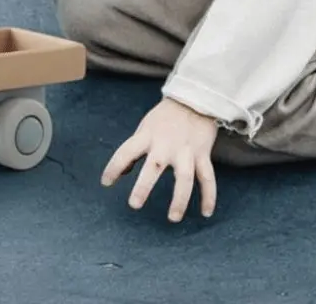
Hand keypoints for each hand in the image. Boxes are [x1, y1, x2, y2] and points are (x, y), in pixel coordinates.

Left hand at [102, 97, 218, 221]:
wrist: (194, 98)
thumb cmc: (165, 117)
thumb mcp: (145, 128)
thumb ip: (134, 150)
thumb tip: (122, 173)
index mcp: (148, 135)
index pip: (126, 152)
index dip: (113, 167)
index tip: (106, 183)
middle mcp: (166, 144)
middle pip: (154, 166)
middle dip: (144, 186)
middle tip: (134, 204)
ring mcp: (186, 150)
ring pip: (185, 177)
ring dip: (180, 199)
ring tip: (173, 218)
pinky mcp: (202, 153)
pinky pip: (207, 177)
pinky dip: (208, 195)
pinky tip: (206, 213)